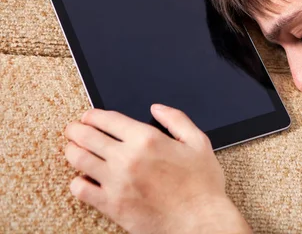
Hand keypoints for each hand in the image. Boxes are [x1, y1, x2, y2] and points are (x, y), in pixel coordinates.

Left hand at [64, 105, 251, 233]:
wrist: (200, 220)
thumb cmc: (202, 184)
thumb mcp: (198, 142)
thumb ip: (176, 119)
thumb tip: (157, 108)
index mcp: (147, 139)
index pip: (107, 119)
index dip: (92, 115)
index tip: (89, 116)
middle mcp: (127, 157)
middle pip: (87, 136)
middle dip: (76, 129)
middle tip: (74, 129)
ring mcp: (116, 182)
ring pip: (78, 159)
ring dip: (72, 150)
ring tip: (72, 148)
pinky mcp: (111, 205)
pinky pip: (81, 189)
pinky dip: (76, 181)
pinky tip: (82, 178)